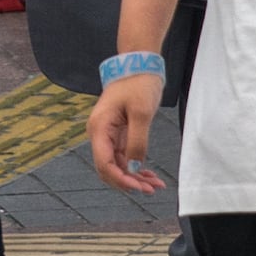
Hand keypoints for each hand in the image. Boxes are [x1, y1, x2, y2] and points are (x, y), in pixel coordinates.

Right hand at [89, 68, 164, 196]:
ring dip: (134, 177)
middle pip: (109, 168)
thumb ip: (137, 142)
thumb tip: (133, 167)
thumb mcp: (141, 113)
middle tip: (151, 189)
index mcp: (99, 128)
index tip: (139, 187)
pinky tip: (150, 174)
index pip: (104, 164)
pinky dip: (136, 167)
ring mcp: (108, 135)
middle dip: (128, 182)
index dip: (121, 179)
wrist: (139, 66)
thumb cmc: (138, 84)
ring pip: (118, 166)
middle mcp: (99, 134)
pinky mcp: (118, 134)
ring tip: (155, 184)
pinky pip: (124, 157)